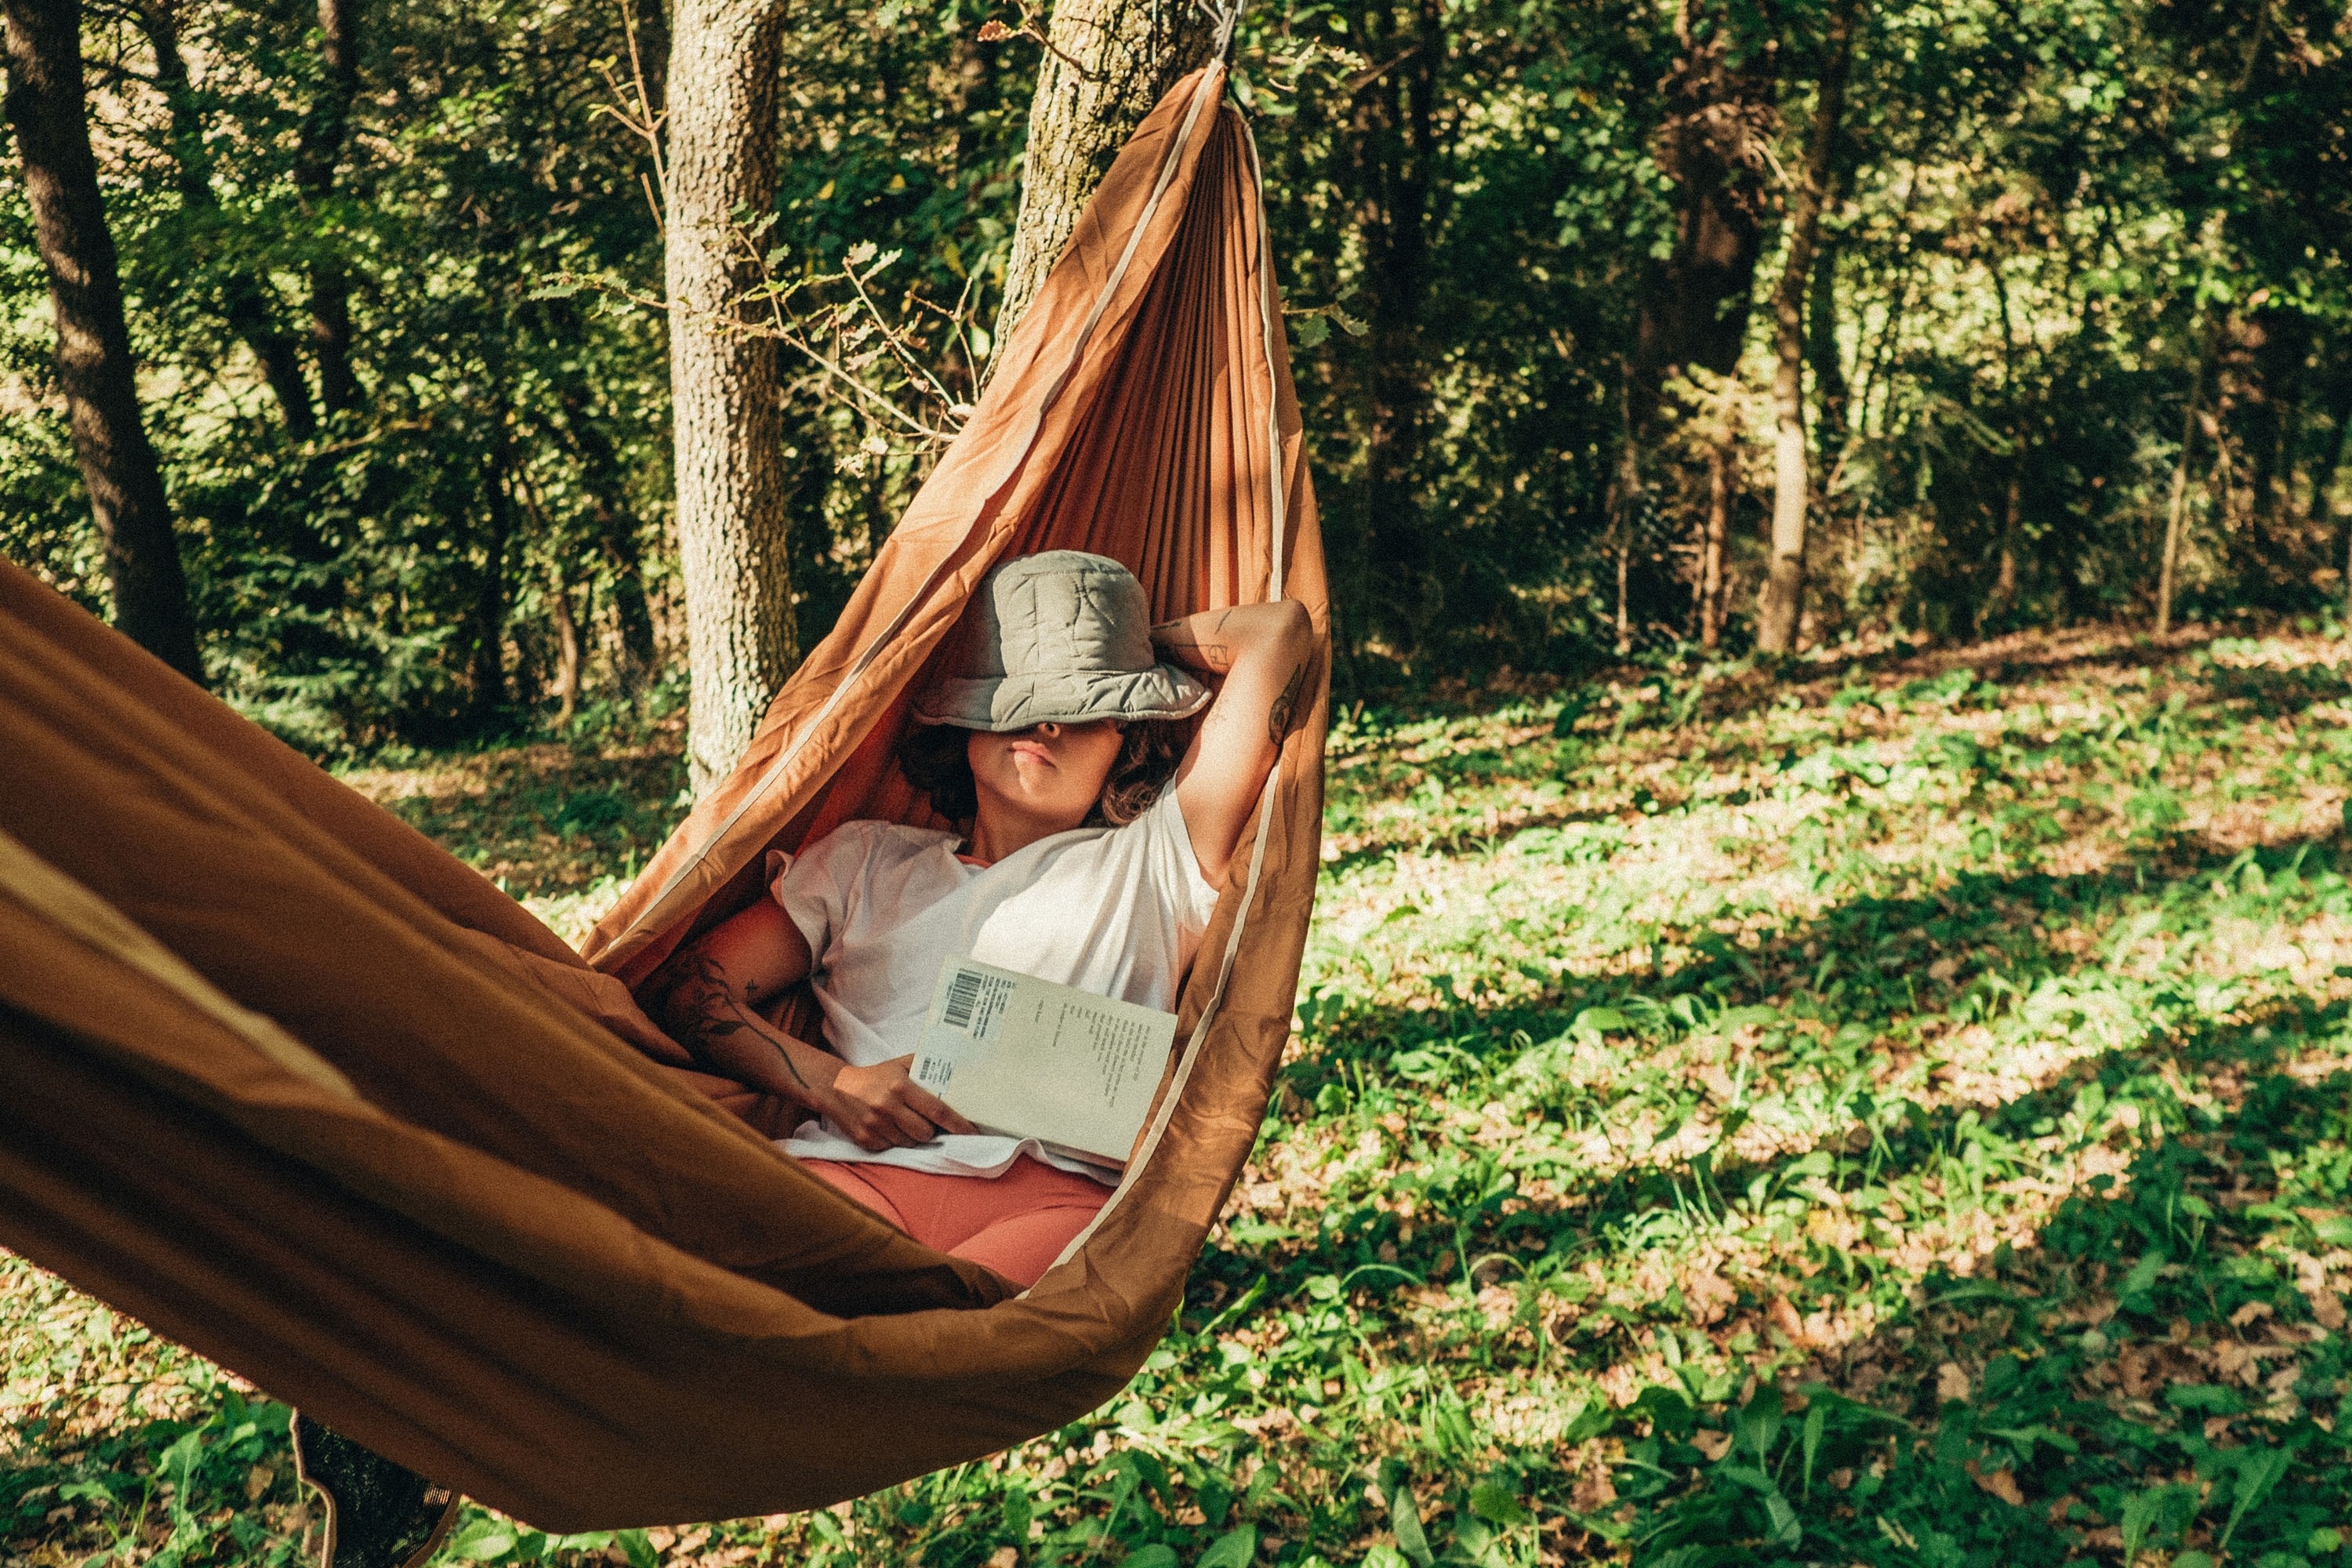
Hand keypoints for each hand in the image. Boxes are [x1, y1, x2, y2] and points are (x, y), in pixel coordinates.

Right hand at [820, 1056, 977, 1151]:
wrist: (836, 1088)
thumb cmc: (877, 1076)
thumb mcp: (901, 1064)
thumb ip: (926, 1066)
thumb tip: (957, 1069)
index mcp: (900, 1087)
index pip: (937, 1110)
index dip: (957, 1124)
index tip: (972, 1133)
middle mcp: (888, 1107)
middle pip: (925, 1133)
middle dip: (931, 1131)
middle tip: (926, 1121)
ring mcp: (875, 1126)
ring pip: (910, 1143)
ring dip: (912, 1136)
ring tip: (903, 1121)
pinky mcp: (865, 1140)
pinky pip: (892, 1148)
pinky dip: (895, 1140)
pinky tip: (887, 1126)